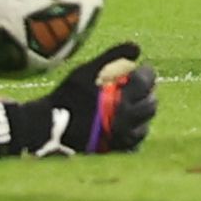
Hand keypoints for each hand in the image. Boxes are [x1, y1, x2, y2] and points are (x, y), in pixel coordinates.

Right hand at [0, 43, 157, 156]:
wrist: (50, 128)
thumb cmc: (67, 96)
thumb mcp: (87, 71)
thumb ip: (112, 56)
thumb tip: (137, 47)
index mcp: (121, 99)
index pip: (146, 82)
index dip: (148, 73)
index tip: (143, 68)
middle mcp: (126, 121)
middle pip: (150, 106)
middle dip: (149, 94)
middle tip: (140, 88)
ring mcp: (122, 139)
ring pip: (144, 127)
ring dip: (141, 115)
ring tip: (131, 106)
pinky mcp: (116, 152)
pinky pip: (134, 144)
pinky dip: (133, 133)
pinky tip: (124, 125)